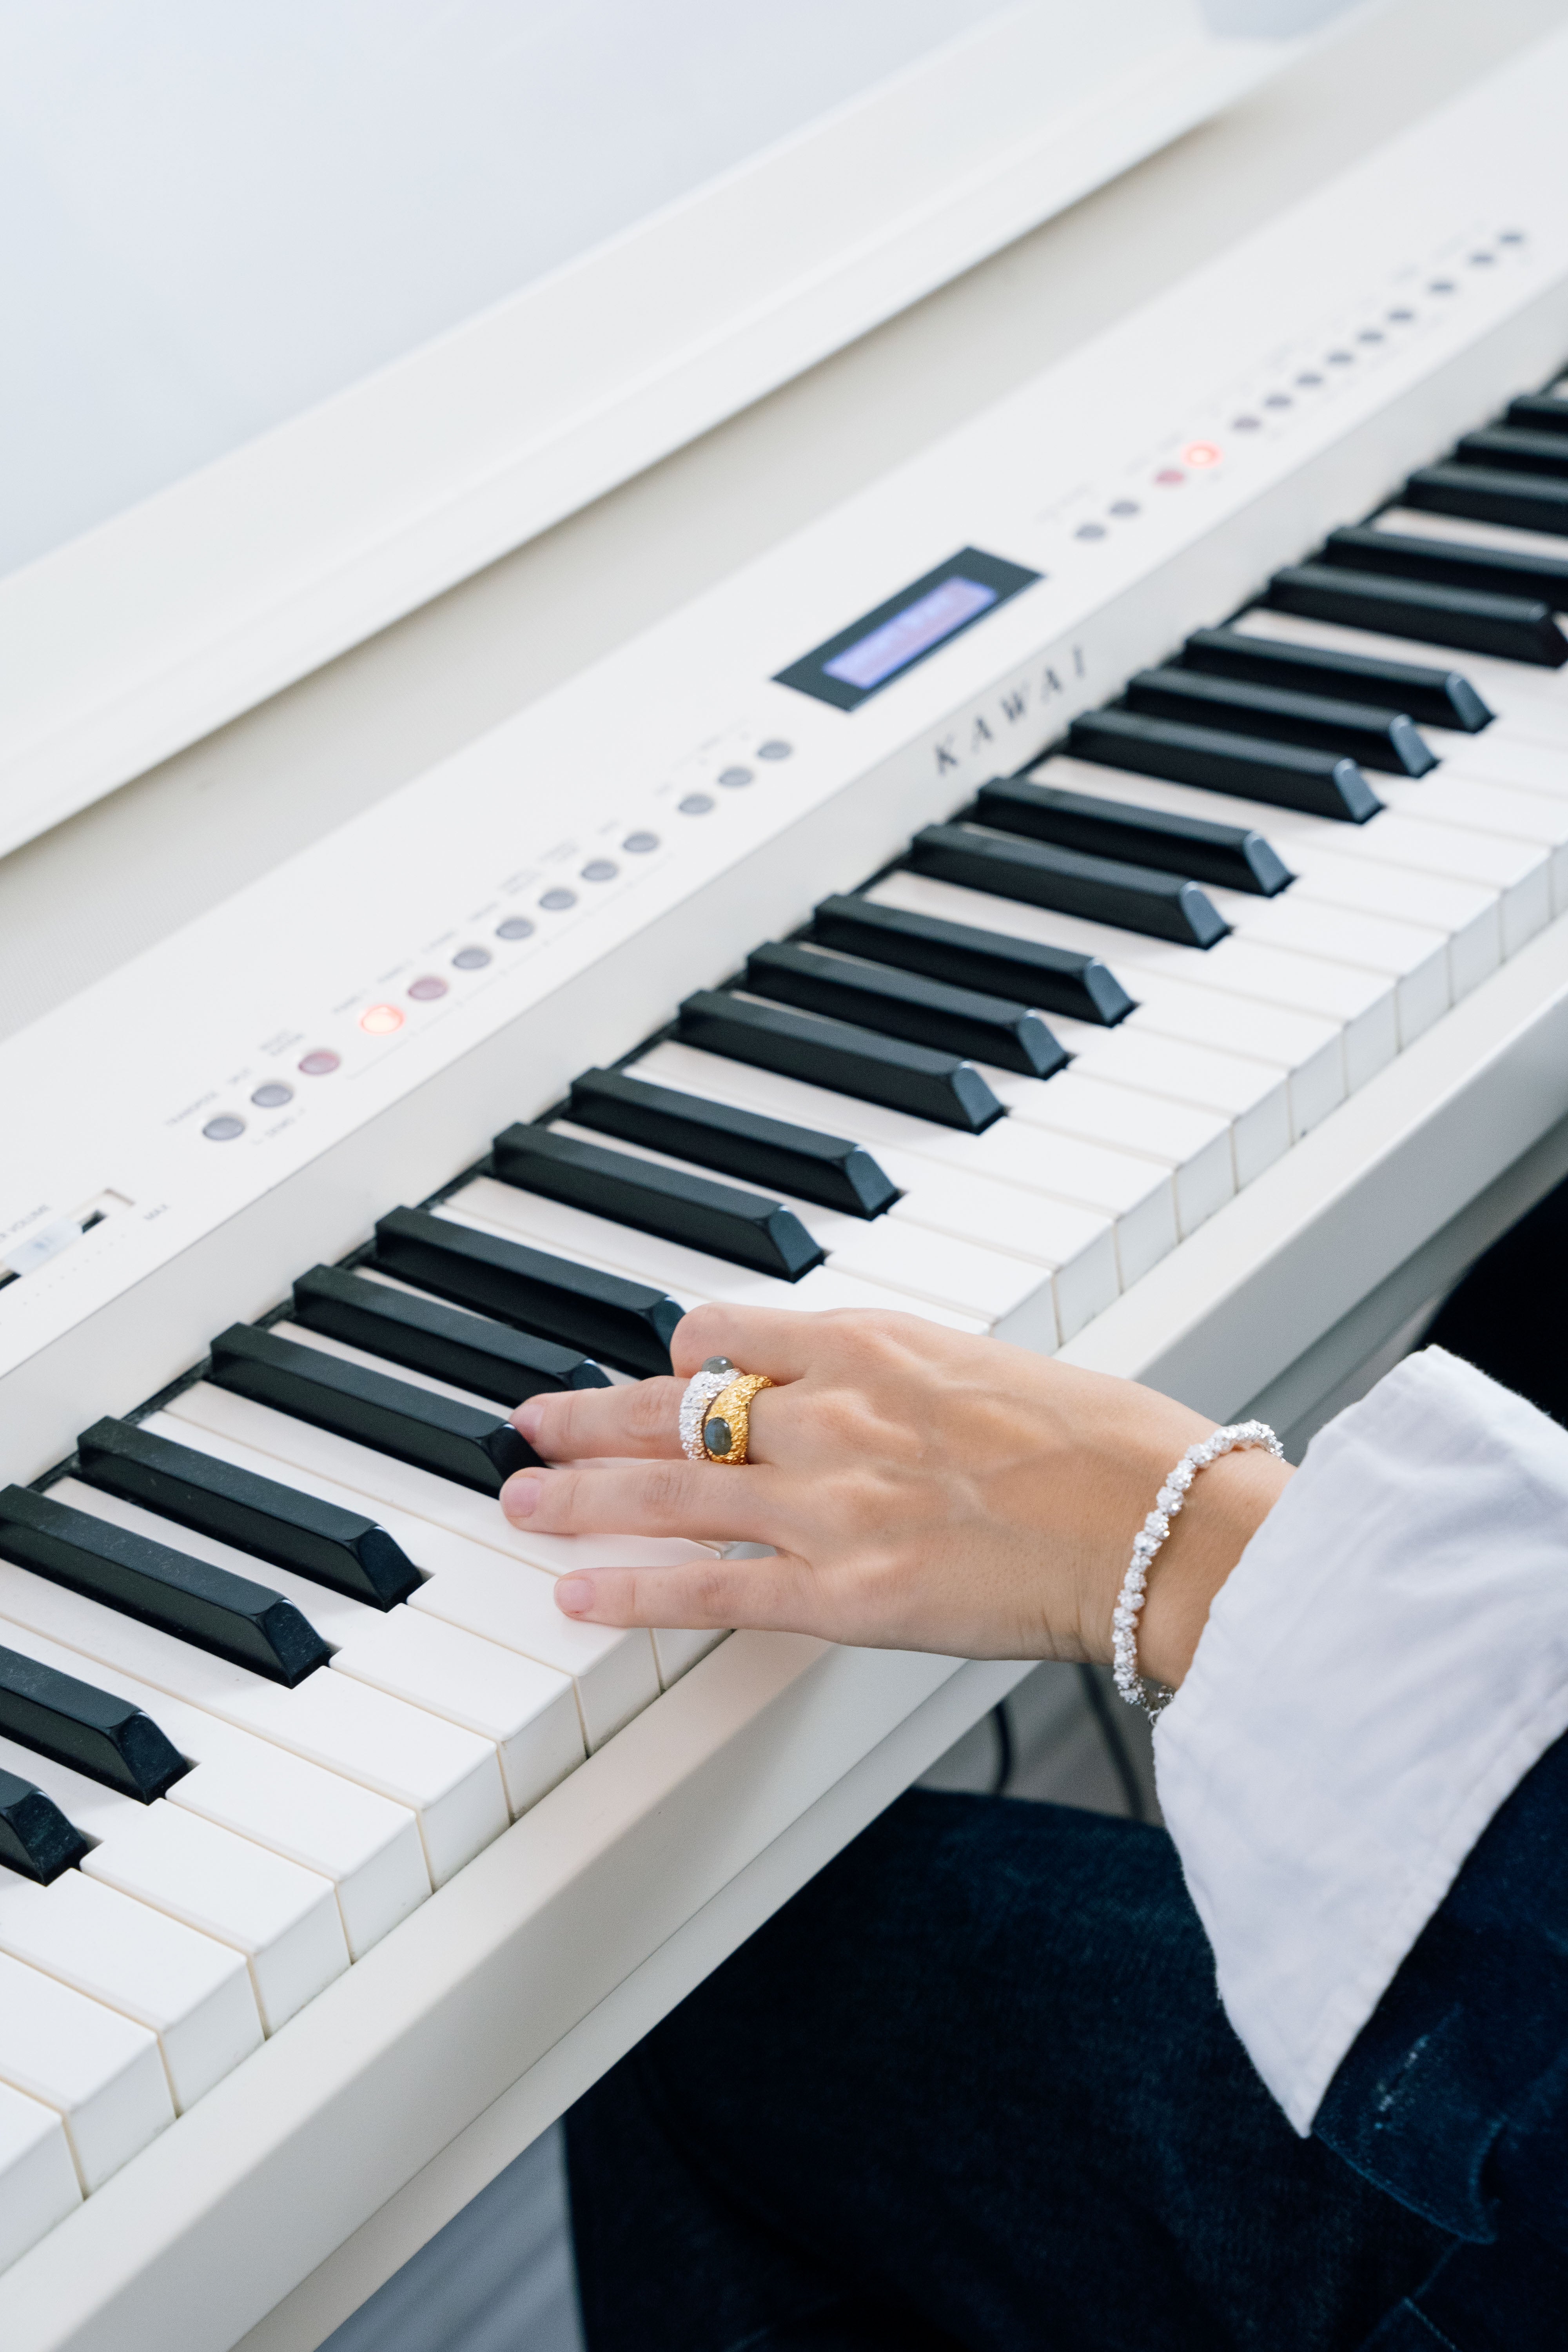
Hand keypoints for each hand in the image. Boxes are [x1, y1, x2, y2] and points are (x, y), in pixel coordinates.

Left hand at [499, 1305, 1291, 1679]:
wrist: (1161, 1523)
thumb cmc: (1106, 1446)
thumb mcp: (990, 1370)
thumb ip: (906, 1380)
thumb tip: (870, 1393)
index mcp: (875, 1346)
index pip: (731, 1332)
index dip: (681, 1357)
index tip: (657, 1374)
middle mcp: (835, 1413)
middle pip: (675, 1408)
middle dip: (589, 1417)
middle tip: (528, 1422)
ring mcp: (831, 1504)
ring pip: (668, 1490)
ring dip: (580, 1494)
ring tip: (520, 1497)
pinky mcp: (844, 1592)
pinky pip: (711, 1590)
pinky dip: (633, 1593)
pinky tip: (575, 1594)